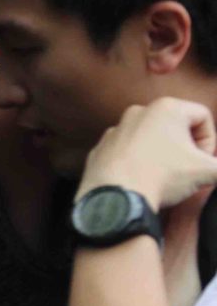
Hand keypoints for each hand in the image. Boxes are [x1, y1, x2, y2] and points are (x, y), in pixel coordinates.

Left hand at [77, 97, 216, 209]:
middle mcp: (138, 112)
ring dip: (160, 154)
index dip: (210, 141)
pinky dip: (135, 163)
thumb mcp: (207, 172)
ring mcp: (115, 129)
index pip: (203, 116)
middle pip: (174, 126)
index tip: (203, 162)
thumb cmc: (162, 176)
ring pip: (148, 138)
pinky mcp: (99, 148)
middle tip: (185, 170)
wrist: (116, 198)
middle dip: (184, 147)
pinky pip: (125, 152)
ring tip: (162, 176)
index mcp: (166, 107)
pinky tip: (139, 179)